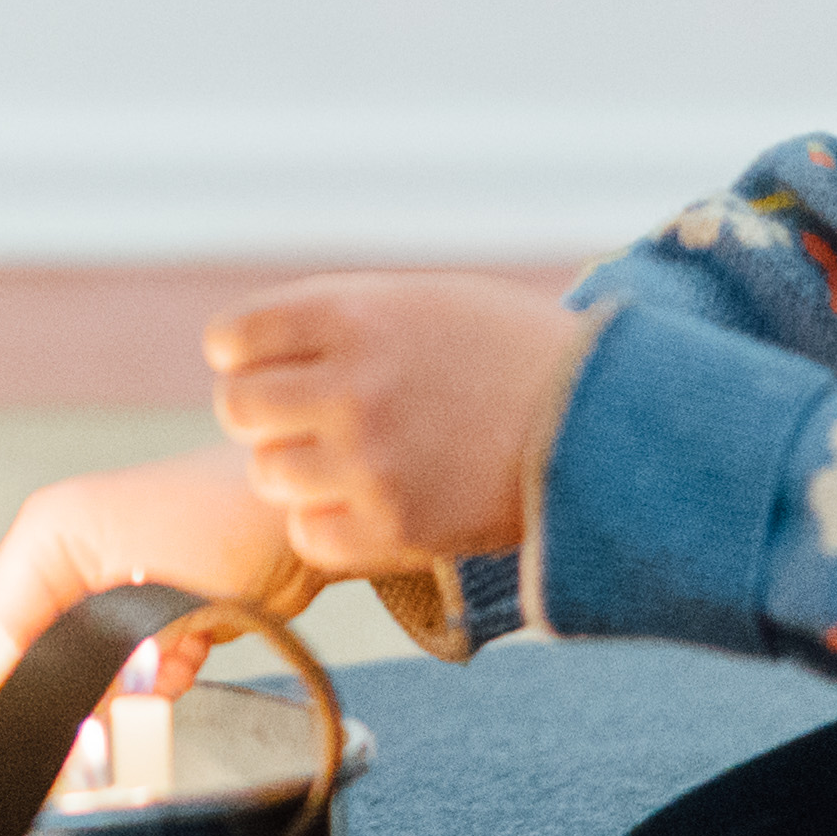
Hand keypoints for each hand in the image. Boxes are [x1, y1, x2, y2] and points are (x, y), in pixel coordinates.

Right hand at [0, 445, 313, 675]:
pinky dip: (164, 679)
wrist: (301, 520)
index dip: (19, 687)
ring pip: (93, 678)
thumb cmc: (225, 521)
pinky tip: (191, 651)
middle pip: (43, 661)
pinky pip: (134, 678)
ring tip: (176, 652)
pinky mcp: (148, 619)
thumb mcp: (137, 595)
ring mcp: (109, 593)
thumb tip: (15, 692)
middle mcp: (68, 564)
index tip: (53, 731)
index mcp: (45, 539)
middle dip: (90, 688)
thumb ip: (75, 655)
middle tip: (134, 687)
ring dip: (135, 686)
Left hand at [205, 269, 592, 570]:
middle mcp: (351, 386)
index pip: (231, 341)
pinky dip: (330, 524)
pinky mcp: (396, 528)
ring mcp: (370, 462)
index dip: (249, 357)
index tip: (281, 368)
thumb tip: (244, 352)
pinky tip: (372, 502)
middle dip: (265, 415)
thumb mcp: (422, 301)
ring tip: (355, 459)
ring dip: (300, 470)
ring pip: (268, 475)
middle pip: (236, 410)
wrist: (605, 419)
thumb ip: (336, 318)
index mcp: (354, 315)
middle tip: (311, 420)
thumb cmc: (509, 352)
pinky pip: (308, 534)